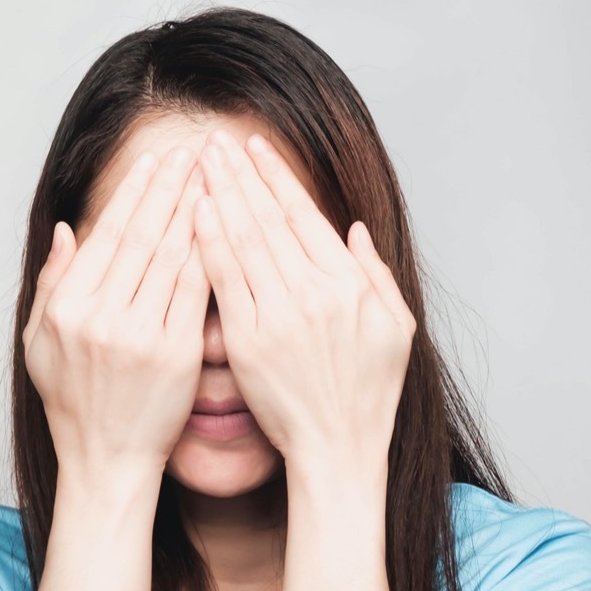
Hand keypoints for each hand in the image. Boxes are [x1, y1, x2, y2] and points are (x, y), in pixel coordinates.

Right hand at [22, 147, 210, 474]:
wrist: (107, 461)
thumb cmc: (74, 403)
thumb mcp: (41, 344)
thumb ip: (51, 283)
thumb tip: (69, 229)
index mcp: (68, 307)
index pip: (108, 235)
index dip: (135, 194)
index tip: (155, 162)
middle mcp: (100, 316)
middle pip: (143, 236)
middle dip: (170, 188)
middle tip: (193, 151)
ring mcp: (139, 335)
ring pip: (172, 256)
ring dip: (195, 210)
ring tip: (213, 175)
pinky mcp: (175, 355)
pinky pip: (196, 292)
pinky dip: (210, 255)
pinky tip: (225, 227)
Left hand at [191, 129, 415, 466]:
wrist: (338, 449)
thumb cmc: (369, 394)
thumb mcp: (396, 329)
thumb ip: (376, 273)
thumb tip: (354, 229)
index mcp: (349, 285)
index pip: (304, 216)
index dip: (276, 176)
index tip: (253, 147)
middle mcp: (314, 294)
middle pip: (268, 219)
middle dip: (239, 174)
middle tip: (215, 141)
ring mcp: (279, 317)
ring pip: (243, 242)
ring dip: (219, 196)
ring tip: (199, 164)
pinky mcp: (248, 343)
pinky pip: (224, 283)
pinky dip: (209, 244)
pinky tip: (195, 214)